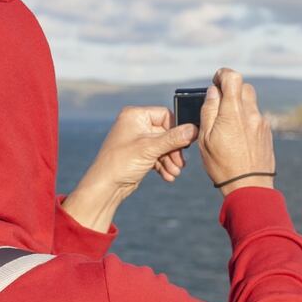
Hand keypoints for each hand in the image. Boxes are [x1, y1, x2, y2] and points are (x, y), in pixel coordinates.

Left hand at [61, 107, 196, 230]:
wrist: (106, 186)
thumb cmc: (121, 163)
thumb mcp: (150, 148)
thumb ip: (174, 138)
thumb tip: (194, 129)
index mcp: (135, 115)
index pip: (165, 115)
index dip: (176, 130)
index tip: (184, 144)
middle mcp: (136, 125)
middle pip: (166, 133)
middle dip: (174, 150)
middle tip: (180, 163)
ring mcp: (138, 140)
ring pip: (163, 146)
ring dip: (170, 160)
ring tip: (174, 172)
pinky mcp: (139, 154)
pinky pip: (157, 156)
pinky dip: (164, 165)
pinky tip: (168, 176)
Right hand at [199, 68, 275, 196]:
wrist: (250, 186)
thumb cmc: (223, 164)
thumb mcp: (206, 139)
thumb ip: (209, 111)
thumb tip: (213, 92)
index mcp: (233, 111)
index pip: (233, 77)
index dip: (223, 75)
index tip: (215, 82)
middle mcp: (250, 113)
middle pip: (244, 87)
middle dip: (231, 90)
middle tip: (220, 104)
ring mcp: (261, 122)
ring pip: (251, 103)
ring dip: (239, 106)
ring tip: (228, 125)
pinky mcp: (267, 133)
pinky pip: (256, 117)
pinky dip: (247, 120)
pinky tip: (238, 137)